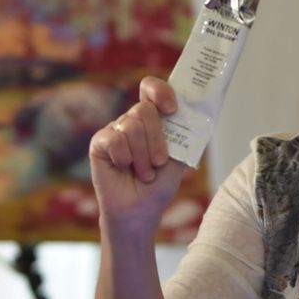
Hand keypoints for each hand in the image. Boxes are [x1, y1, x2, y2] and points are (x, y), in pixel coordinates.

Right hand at [89, 76, 185, 234]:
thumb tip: (199, 114)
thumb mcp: (179, 158)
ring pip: (131, 126)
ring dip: (142, 156)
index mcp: (154, 118)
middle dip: (156, 139)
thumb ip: (185, 135)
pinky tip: (124, 169)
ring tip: (145, 173)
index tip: (172, 109)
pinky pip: (114, 139)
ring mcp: (115, 129)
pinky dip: (124, 158)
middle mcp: (133, 119)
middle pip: (144, 109)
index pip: (151, 88)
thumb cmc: (160, 184)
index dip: (160, 91)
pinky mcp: (100, 142)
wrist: (140, 209)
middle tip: (159, 162)